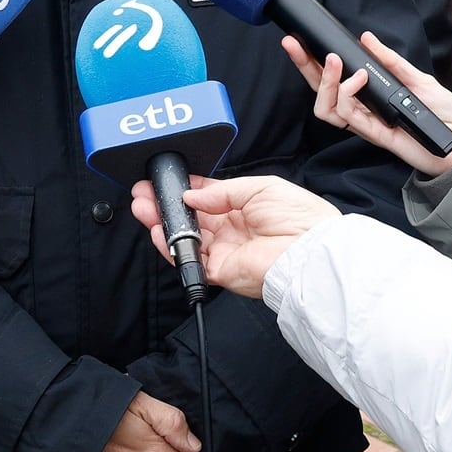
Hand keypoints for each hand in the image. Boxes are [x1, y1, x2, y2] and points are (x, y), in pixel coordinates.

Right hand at [132, 174, 339, 301]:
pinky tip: (159, 230)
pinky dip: (171, 246)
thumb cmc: (297, 216)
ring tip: (143, 208)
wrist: (309, 251)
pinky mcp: (220, 271)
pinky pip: (190, 260)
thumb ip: (221, 191)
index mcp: (244, 208)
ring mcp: (225, 251)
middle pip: (191, 217)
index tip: (165, 180)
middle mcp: (232, 230)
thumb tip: (192, 196)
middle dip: (166, 204)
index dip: (184, 189)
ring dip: (162, 222)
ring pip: (186, 237)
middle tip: (144, 193)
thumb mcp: (259, 187)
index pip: (206, 198)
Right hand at [282, 30, 451, 175]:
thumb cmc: (443, 113)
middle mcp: (362, 110)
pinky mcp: (375, 135)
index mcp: (368, 96)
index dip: (311, 62)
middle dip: (304, 67)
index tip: (299, 41)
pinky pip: (348, 116)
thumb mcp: (417, 78)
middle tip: (295, 45)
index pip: (331, 79)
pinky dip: (348, 93)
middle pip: (319, 92)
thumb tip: (366, 38)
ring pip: (326, 107)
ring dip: (326, 81)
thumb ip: (390, 61)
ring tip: (336, 61)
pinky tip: (359, 78)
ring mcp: (366, 123)